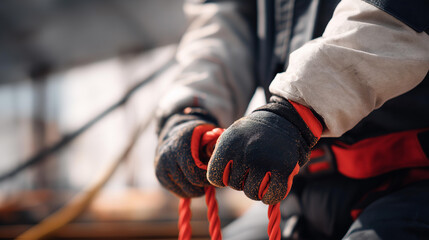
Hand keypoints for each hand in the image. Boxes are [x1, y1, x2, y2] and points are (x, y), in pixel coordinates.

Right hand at [155, 108, 218, 197]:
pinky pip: (177, 192)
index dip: (208, 180)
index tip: (215, 176)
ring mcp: (161, 166)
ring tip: (202, 181)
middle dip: (203, 187)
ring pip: (184, 191)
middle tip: (210, 182)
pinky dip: (187, 190)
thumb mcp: (207, 134)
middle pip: (190, 186)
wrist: (174, 131)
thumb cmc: (197, 135)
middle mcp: (167, 156)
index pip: (195, 174)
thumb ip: (215, 147)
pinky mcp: (159, 175)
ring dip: (196, 190)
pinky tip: (192, 181)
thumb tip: (224, 163)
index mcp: (180, 146)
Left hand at [207, 97, 321, 203]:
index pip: (214, 177)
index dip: (221, 176)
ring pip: (252, 193)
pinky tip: (271, 186)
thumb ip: (218, 156)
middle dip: (241, 180)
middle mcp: (245, 153)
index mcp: (229, 145)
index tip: (230, 169)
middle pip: (234, 185)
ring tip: (260, 174)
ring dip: (255, 188)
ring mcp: (265, 162)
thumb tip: (214, 179)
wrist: (280, 121)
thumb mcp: (230, 136)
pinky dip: (270, 196)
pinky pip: (272, 196)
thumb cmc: (251, 133)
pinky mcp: (284, 169)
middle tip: (249, 167)